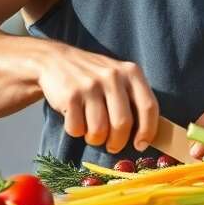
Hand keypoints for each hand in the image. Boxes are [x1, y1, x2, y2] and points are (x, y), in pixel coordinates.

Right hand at [34, 44, 158, 154]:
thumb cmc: (93, 77)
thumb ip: (133, 100)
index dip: (147, 131)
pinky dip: (76, 131)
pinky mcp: (70, 95)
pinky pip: (77, 128)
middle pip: (122, 124)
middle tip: (112, 145)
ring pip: (99, 130)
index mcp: (131, 72)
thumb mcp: (118, 78)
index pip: (148, 107)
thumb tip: (146, 137)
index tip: (140, 145)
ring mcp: (90, 85)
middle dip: (117, 142)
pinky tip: (75, 119)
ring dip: (95, 139)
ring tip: (91, 131)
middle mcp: (112, 76)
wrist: (54, 59)